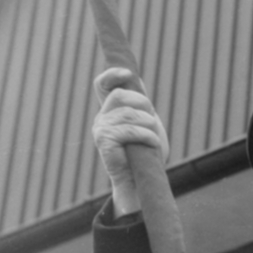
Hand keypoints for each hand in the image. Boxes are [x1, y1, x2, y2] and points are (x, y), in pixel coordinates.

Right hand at [92, 68, 169, 214]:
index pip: (102, 85)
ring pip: (129, 114)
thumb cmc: (144, 153)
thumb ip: (140, 105)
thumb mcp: (145, 123)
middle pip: (122, 96)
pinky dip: (147, 136)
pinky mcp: (104, 141)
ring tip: (152, 138)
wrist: (139, 180)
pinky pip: (130, 130)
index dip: (112, 75)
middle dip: (143, 105)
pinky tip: (152, 144)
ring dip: (148, 125)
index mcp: (110, 111)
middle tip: (152, 122)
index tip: (127, 73)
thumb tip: (136, 80)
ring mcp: (100, 128)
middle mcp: (101, 118)